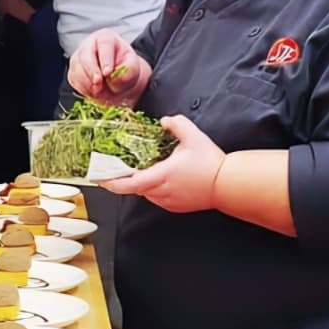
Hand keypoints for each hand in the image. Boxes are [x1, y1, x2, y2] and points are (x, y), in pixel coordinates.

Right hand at [68, 29, 148, 105]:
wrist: (117, 79)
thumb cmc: (124, 69)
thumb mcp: (133, 68)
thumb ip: (128, 71)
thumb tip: (114, 78)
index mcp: (106, 38)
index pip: (104, 44)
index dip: (105, 59)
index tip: (108, 72)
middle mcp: (89, 45)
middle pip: (85, 55)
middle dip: (92, 72)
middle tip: (99, 85)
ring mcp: (78, 57)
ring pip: (77, 69)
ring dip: (89, 84)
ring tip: (101, 91)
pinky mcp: (73, 71)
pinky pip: (74, 80)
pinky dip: (84, 89)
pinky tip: (95, 92)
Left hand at [101, 115, 223, 213]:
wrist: (228, 184)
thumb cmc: (211, 164)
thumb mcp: (193, 136)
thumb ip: (176, 124)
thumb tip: (165, 122)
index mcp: (160, 176)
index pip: (128, 184)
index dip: (111, 182)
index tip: (100, 178)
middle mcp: (161, 192)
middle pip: (135, 187)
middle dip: (128, 178)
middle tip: (121, 167)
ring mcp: (168, 201)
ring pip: (146, 193)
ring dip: (144, 182)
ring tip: (149, 169)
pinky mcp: (175, 206)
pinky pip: (158, 197)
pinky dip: (155, 188)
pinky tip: (165, 177)